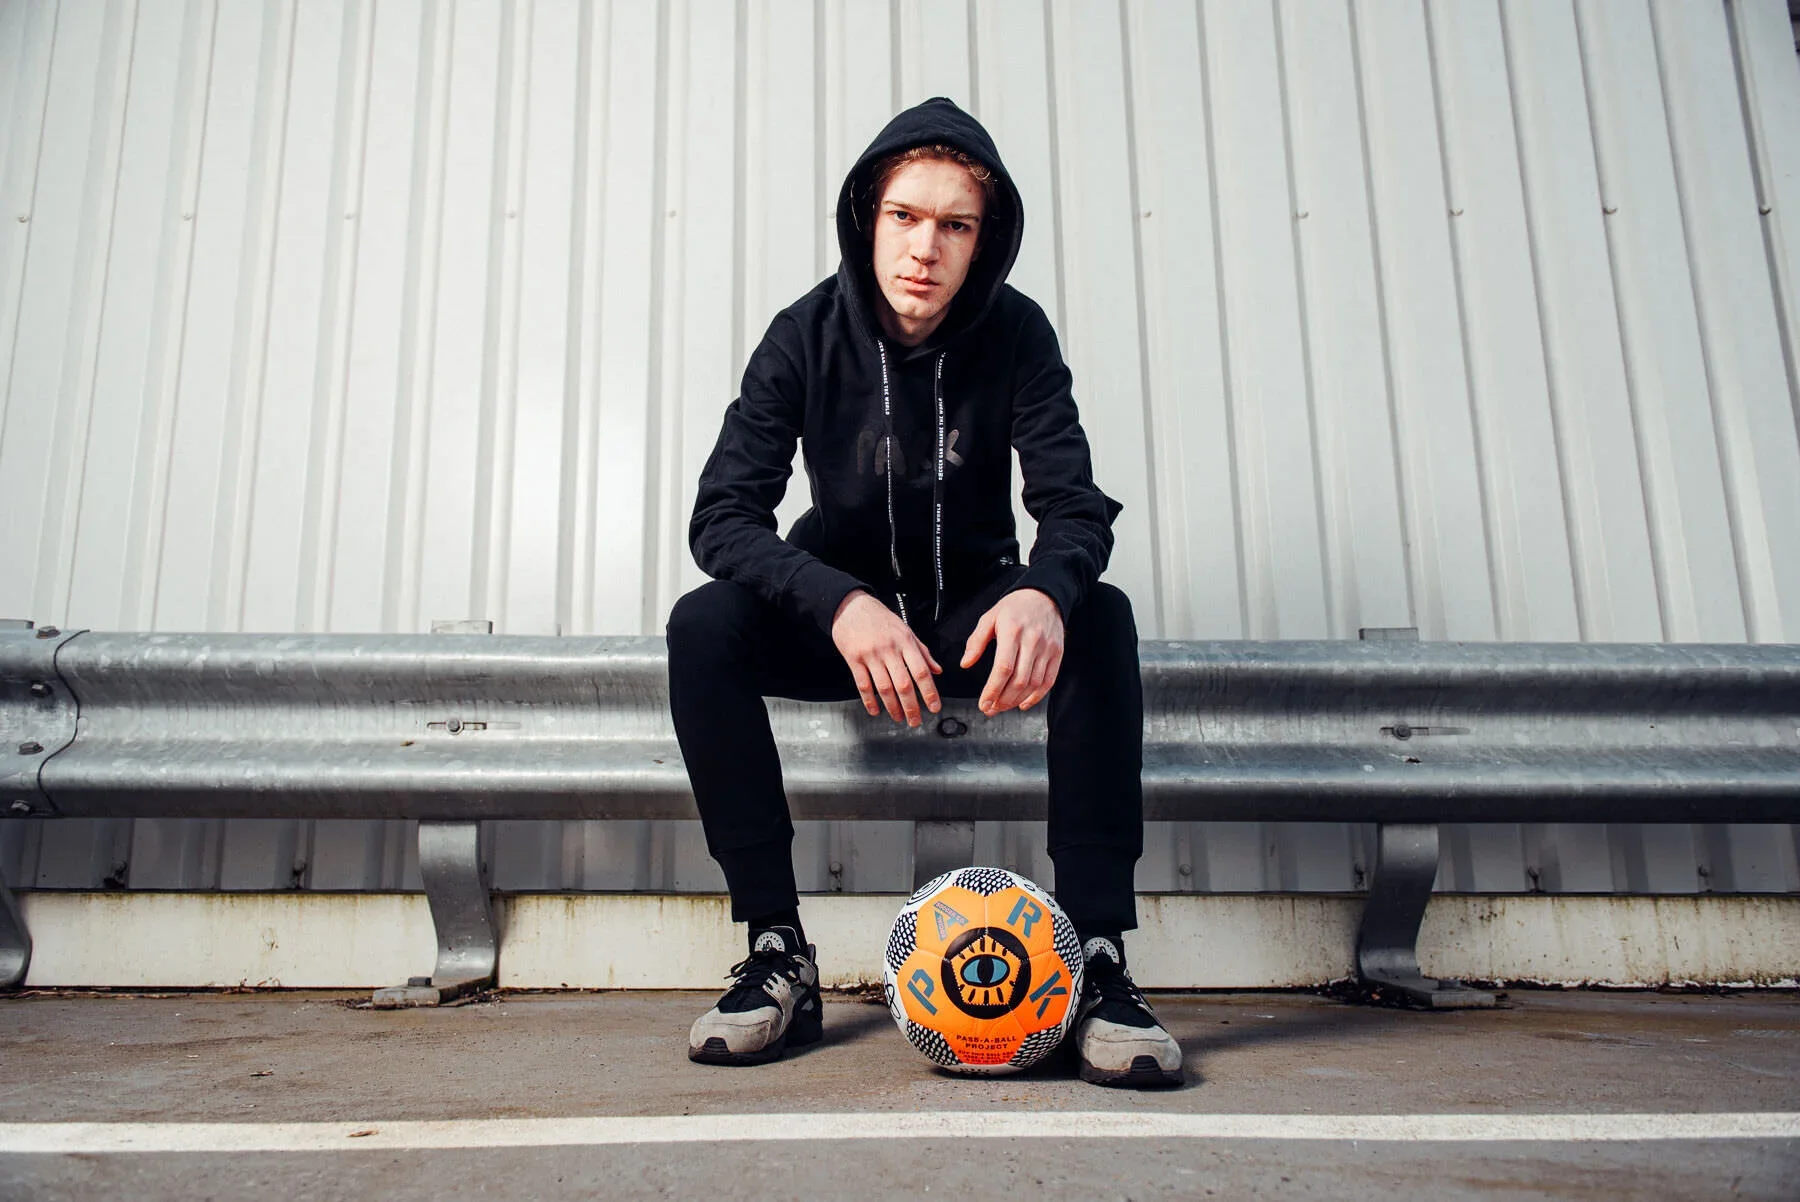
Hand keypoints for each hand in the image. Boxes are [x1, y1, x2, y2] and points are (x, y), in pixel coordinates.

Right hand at [831, 590, 942, 725]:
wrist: (851, 607)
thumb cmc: (881, 619)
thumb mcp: (906, 630)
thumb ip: (922, 651)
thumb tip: (937, 671)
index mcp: (905, 642)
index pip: (921, 671)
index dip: (929, 691)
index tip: (935, 707)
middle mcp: (889, 649)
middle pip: (903, 684)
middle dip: (911, 706)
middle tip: (916, 722)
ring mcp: (871, 655)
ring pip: (884, 688)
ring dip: (893, 707)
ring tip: (899, 718)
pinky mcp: (853, 659)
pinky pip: (863, 685)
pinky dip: (869, 701)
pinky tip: (876, 711)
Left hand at [960, 588, 1063, 715]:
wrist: (1044, 595)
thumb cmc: (1015, 607)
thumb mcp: (989, 617)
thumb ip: (976, 641)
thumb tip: (966, 663)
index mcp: (1012, 631)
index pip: (1003, 668)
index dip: (993, 690)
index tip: (984, 703)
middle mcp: (1032, 641)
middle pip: (1019, 680)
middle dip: (1003, 700)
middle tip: (990, 709)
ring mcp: (1047, 648)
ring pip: (1033, 684)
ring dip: (1016, 701)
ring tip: (1002, 707)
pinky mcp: (1057, 654)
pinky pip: (1048, 681)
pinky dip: (1036, 697)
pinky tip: (1023, 703)